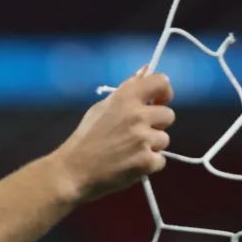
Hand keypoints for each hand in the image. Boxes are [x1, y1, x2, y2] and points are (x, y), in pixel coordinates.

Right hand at [50, 67, 174, 203]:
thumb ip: (127, 90)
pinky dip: (148, 165)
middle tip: (135, 134)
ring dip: (151, 146)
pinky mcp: (146, 161)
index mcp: (125, 97)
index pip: (161, 82)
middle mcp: (137, 115)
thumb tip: (145, 70)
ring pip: (164, 139)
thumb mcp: (102, 107)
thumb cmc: (85, 139)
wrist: (73, 171)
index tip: (158, 101)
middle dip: (156, 125)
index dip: (164, 92)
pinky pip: (160, 160)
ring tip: (128, 152)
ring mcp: (143, 139)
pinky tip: (129, 164)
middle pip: (168, 115)